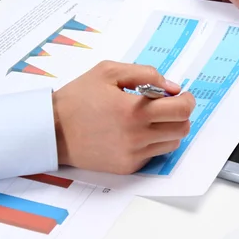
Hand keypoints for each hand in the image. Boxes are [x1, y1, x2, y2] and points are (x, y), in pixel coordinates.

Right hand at [53, 61, 194, 174]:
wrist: (52, 130)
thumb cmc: (78, 98)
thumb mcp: (108, 72)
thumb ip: (145, 73)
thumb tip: (172, 87)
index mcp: (134, 110)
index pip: (181, 109)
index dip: (186, 99)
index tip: (180, 95)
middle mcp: (136, 136)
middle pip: (182, 128)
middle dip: (181, 114)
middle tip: (169, 106)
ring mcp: (132, 154)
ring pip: (171, 143)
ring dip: (169, 129)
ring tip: (151, 119)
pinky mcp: (127, 167)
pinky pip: (153, 155)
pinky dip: (152, 143)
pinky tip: (136, 132)